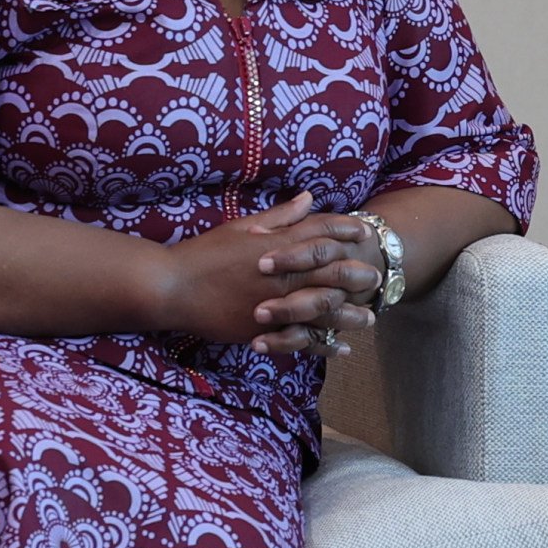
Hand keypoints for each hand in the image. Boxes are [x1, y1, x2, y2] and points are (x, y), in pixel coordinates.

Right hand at [161, 195, 376, 350]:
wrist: (172, 287)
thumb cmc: (204, 254)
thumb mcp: (242, 226)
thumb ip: (280, 216)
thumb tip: (309, 198)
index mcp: (276, 243)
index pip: (320, 231)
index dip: (345, 229)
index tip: (363, 231)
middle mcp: (281, 272)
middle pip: (331, 271)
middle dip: (357, 274)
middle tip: (376, 277)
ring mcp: (274, 302)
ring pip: (322, 309)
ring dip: (349, 315)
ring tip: (369, 319)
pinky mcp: (264, 328)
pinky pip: (301, 339)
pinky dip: (323, 345)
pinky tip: (339, 349)